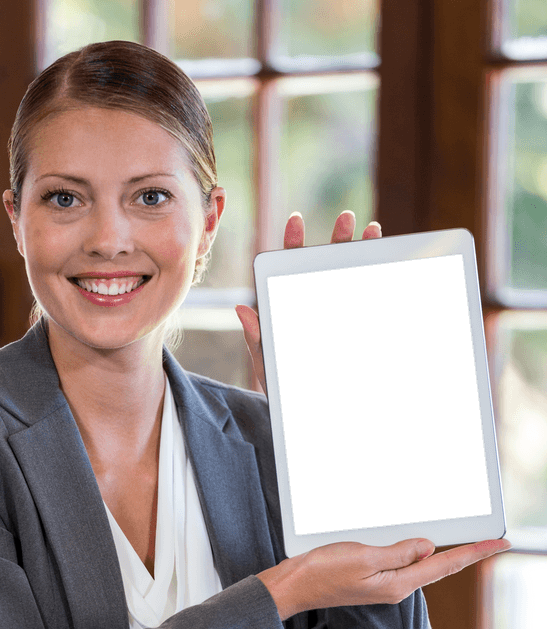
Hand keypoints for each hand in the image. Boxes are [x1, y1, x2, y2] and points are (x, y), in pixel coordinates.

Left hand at [236, 210, 381, 391]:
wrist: (307, 411)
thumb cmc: (282, 385)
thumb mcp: (267, 362)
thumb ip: (257, 337)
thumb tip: (241, 309)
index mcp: (289, 305)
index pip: (289, 269)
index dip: (292, 244)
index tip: (296, 221)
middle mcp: (314, 303)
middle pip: (325, 264)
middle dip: (336, 239)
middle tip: (346, 217)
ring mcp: (334, 311)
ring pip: (351, 275)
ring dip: (362, 251)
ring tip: (372, 230)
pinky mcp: (356, 324)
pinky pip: (366, 296)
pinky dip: (378, 277)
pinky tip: (387, 261)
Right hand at [258, 536, 510, 619]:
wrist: (293, 587)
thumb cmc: (321, 572)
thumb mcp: (363, 556)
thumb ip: (398, 553)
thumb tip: (429, 547)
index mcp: (397, 584)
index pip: (445, 565)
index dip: (475, 552)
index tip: (499, 544)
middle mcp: (395, 586)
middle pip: (439, 566)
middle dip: (466, 552)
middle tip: (491, 539)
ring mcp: (384, 582)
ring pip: (421, 562)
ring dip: (442, 550)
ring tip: (463, 536)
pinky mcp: (372, 576)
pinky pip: (402, 560)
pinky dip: (416, 549)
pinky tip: (419, 540)